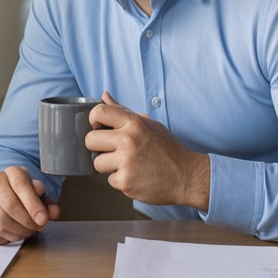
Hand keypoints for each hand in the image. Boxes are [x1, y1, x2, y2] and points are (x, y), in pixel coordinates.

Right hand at [0, 166, 60, 244]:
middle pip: (9, 204)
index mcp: (12, 172)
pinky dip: (7, 238)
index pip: (21, 185)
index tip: (43, 220)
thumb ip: (48, 204)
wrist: (3, 195)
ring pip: (0, 220)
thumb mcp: (40, 196)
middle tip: (37, 228)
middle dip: (27, 221)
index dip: (33, 205)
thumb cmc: (25, 196)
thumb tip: (53, 213)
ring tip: (28, 232)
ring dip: (18, 232)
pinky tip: (15, 234)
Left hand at [86, 92, 210, 210]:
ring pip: (97, 162)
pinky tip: (136, 176)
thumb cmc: (167, 149)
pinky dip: (120, 179)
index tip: (98, 127)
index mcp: (134, 123)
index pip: (99, 112)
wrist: (187, 176)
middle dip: (97, 146)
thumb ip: (123, 111)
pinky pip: (109, 179)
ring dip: (108, 165)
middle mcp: (128, 140)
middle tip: (111, 150)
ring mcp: (126, 162)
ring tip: (127, 164)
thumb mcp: (148, 125)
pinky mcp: (126, 182)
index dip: (93, 119)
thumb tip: (104, 96)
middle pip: (90, 140)